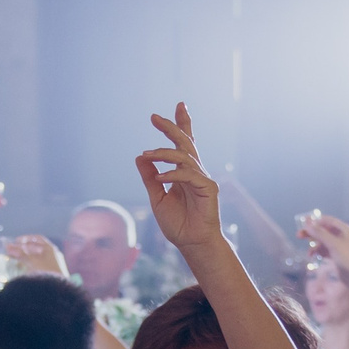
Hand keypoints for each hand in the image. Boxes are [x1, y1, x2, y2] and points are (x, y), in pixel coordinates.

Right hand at [0, 233, 68, 277]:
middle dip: (24, 249)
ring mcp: (53, 264)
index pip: (37, 238)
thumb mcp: (32, 261)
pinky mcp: (51, 273)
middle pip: (36, 248)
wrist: (57, 289)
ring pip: (37, 258)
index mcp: (50, 248)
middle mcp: (53, 254)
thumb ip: (19, 253)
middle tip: (13, 251)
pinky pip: (40, 266)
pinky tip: (24, 269)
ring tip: (16, 259)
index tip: (16, 241)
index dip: (26, 238)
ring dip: (26, 257)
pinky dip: (31, 265)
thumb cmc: (46, 272)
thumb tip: (7, 246)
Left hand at [135, 104, 225, 255]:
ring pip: (183, 156)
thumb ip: (150, 178)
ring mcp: (203, 178)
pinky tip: (159, 177)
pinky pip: (188, 174)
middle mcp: (195, 171)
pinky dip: (172, 174)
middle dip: (171, 127)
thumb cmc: (178, 224)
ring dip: (163, 153)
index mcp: (184, 172)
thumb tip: (140, 158)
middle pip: (185, 142)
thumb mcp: (157, 198)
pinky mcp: (208, 187)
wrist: (192, 243)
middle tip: (154, 117)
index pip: (184, 144)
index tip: (179, 105)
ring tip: (146, 154)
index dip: (182, 123)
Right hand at [298, 211, 348, 283]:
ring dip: (314, 245)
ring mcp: (338, 246)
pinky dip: (318, 252)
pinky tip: (313, 256)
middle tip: (298, 235)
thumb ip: (320, 233)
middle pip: (323, 230)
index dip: (315, 221)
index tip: (303, 224)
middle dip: (311, 233)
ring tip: (309, 253)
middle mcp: (341, 236)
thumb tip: (307, 224)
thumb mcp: (333, 244)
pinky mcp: (336, 255)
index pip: (327, 220)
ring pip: (322, 241)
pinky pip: (324, 250)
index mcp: (344, 229)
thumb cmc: (347, 258)